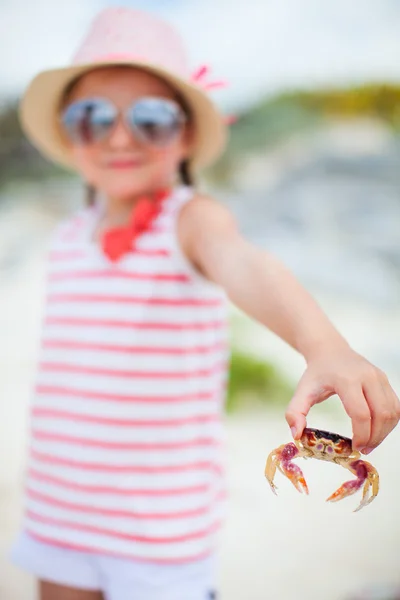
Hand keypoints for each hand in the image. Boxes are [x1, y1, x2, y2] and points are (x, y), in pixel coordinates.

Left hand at [285, 345, 399, 453]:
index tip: (354, 448)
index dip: (361, 435)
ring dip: (384, 432)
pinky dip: (389, 423)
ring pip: (393, 412)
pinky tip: (376, 431)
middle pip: (381, 414)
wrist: (329, 351)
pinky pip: (395, 407)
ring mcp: (379, 377)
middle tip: (363, 449)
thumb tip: (296, 435)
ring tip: (369, 443)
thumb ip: (294, 412)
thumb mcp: (302, 391)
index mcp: (346, 379)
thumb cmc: (316, 374)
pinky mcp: (385, 380)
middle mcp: (367, 376)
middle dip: (374, 437)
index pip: (361, 413)